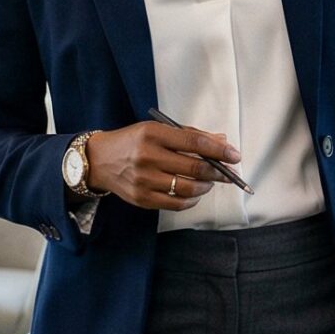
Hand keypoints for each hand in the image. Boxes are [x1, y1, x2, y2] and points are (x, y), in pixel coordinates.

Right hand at [84, 121, 240, 210]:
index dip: (219, 150)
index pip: (194, 142)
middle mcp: (147, 156)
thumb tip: (221, 142)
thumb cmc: (133, 142)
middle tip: (227, 172)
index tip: (235, 155)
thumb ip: (189, 136)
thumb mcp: (156, 130)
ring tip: (208, 182)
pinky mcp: (141, 198)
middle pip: (194, 168)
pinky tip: (194, 193)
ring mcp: (143, 180)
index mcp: (152, 134)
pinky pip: (175, 204)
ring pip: (188, 188)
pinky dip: (191, 200)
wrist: (99, 160)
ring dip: (206, 187)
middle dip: (218, 172)